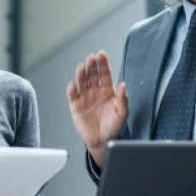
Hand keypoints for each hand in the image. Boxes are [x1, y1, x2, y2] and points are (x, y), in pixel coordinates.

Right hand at [66, 51, 128, 166]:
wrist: (102, 141)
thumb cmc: (114, 126)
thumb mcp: (123, 113)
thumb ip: (123, 98)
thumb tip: (123, 85)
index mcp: (107, 90)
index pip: (105, 73)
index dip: (103, 64)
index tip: (101, 54)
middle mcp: (95, 91)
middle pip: (93, 75)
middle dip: (92, 66)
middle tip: (91, 58)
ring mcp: (85, 97)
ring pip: (82, 82)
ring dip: (81, 74)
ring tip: (81, 67)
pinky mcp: (75, 106)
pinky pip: (72, 95)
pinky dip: (71, 89)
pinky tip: (73, 85)